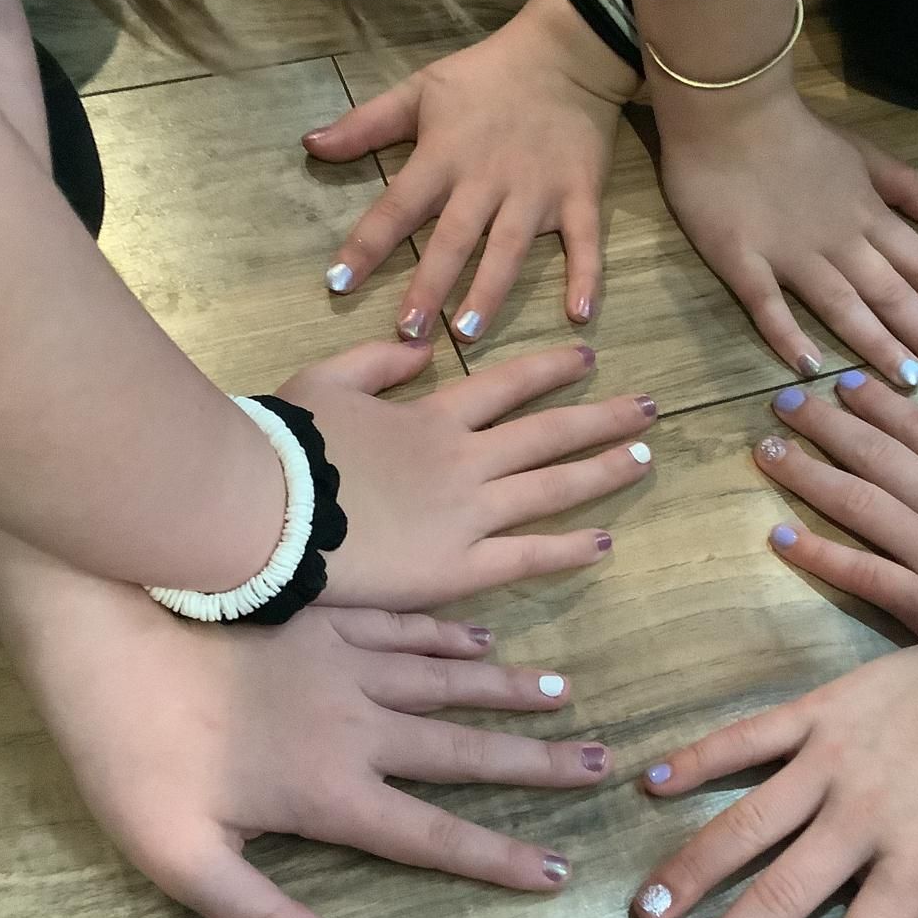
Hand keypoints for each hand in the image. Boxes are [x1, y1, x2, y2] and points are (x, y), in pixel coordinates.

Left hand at [0, 536, 613, 917]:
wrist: (106, 634)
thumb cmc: (130, 754)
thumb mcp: (179, 858)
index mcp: (329, 792)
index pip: (432, 836)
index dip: (498, 859)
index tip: (557, 873)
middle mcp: (357, 725)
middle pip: (463, 751)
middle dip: (537, 764)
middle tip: (600, 764)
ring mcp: (344, 661)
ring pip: (447, 680)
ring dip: (509, 692)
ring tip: (565, 696)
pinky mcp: (322, 615)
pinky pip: (406, 626)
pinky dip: (451, 635)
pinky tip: (482, 636)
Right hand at [277, 339, 654, 609]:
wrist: (268, 507)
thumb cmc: (286, 446)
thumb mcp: (325, 381)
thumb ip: (377, 362)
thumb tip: (423, 351)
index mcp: (431, 418)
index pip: (506, 386)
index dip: (550, 371)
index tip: (588, 359)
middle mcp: (464, 461)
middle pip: (548, 433)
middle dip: (602, 417)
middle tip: (649, 408)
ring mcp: (467, 514)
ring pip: (551, 488)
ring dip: (602, 471)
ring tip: (645, 458)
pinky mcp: (458, 566)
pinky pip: (526, 556)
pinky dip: (568, 549)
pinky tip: (604, 541)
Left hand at [304, 0, 639, 341]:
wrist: (566, 53)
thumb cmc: (485, 76)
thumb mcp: (419, 90)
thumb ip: (366, 124)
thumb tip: (310, 144)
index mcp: (444, 157)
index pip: (397, 207)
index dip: (366, 246)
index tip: (338, 283)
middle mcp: (487, 180)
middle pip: (453, 239)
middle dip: (429, 286)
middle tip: (408, 332)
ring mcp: (536, 191)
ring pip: (509, 248)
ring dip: (489, 291)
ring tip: (468, 333)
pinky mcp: (580, 195)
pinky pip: (584, 241)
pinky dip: (586, 275)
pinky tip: (580, 314)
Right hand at [657, 88, 917, 386]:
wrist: (727, 112)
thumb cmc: (794, 133)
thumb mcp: (863, 151)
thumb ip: (906, 186)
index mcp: (868, 214)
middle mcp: (839, 240)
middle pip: (892, 294)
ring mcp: (790, 253)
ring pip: (843, 305)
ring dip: (878, 345)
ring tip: (908, 383)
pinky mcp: (742, 260)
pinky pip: (767, 304)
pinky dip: (788, 335)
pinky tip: (809, 367)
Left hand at [755, 372, 917, 636]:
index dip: (880, 404)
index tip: (842, 384)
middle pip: (880, 456)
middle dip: (828, 426)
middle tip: (784, 404)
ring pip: (861, 503)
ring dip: (809, 474)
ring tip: (767, 450)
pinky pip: (861, 572)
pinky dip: (818, 554)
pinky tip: (780, 536)